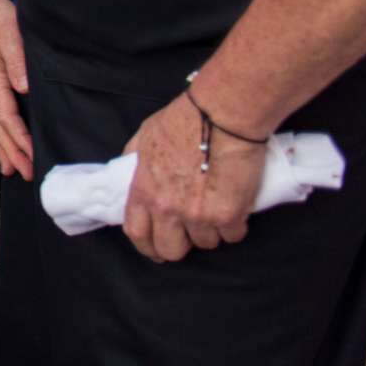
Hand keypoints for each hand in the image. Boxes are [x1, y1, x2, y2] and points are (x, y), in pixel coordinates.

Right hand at [0, 0, 32, 179]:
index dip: (20, 139)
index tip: (33, 156)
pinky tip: (2, 139)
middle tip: (24, 174)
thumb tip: (24, 88)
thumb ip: (17, 61)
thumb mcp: (9, 33)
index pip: (7, 116)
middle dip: (11, 152)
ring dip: (2, 146)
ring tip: (12, 168)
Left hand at [122, 96, 266, 262]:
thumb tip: (129, 170)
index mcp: (145, 190)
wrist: (222, 115)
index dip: (147, 246)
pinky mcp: (229, 215)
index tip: (156, 249)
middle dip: (180, 246)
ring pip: (206, 243)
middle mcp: (168, 208)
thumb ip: (135, 160)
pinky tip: (236, 208)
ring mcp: (198, 215)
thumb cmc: (184, 120)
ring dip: (211, 232)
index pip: (137, 233)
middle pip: (170, 250)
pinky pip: (232, 235)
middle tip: (190, 235)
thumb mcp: (144, 137)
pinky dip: (235, 226)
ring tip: (217, 210)